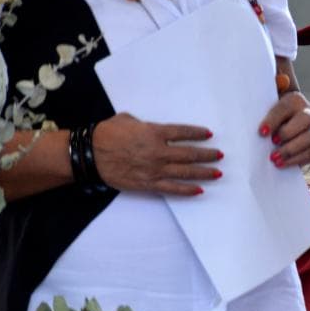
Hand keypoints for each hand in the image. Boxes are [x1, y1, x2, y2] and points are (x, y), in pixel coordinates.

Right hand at [92, 113, 220, 195]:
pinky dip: (188, 190)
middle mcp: (158, 152)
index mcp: (153, 133)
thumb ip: (145, 124)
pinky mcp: (149, 184)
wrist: (90, 153)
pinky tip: (200, 190)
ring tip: (217, 173)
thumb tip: (152, 128)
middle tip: (219, 155)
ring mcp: (155, 169)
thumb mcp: (127, 120)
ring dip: (204, 173)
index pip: (182, 132)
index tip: (208, 134)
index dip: (197, 133)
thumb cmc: (106, 133)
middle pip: (190, 154)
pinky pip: (173, 189)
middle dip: (207, 155)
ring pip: (186, 172)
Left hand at [263, 89, 309, 170]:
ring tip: (275, 159)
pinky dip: (297, 160)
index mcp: (295, 99)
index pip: (285, 108)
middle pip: (304, 121)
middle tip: (272, 143)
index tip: (261, 132)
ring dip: (292, 150)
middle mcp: (309, 112)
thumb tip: (281, 79)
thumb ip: (271, 90)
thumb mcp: (268, 99)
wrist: (286, 120)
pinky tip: (283, 163)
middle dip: (288, 133)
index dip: (273, 120)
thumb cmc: (272, 111)